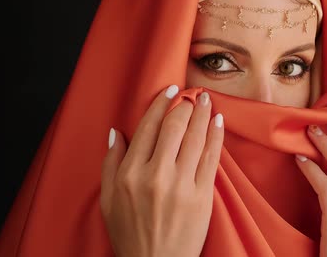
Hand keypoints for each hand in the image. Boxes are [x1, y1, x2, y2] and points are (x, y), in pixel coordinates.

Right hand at [100, 85, 223, 256]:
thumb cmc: (130, 235)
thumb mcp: (108, 201)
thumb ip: (110, 164)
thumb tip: (115, 132)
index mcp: (129, 174)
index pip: (147, 128)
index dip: (160, 104)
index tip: (170, 90)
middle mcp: (155, 176)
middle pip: (173, 128)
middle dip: (184, 106)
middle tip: (192, 95)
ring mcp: (181, 185)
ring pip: (195, 138)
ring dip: (202, 114)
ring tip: (206, 100)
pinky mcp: (202, 196)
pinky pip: (211, 158)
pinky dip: (216, 136)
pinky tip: (218, 122)